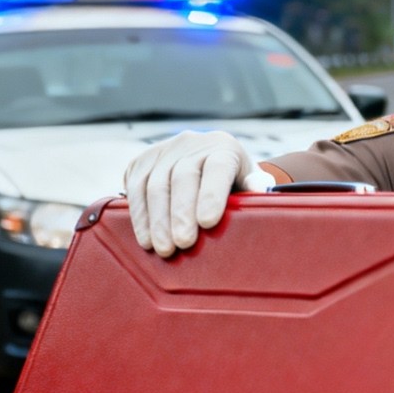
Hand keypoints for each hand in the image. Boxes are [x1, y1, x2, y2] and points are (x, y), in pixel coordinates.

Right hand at [123, 130, 274, 256]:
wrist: (206, 160)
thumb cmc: (234, 181)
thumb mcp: (250, 181)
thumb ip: (256, 187)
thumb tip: (258, 190)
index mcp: (223, 147)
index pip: (217, 168)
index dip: (212, 195)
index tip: (208, 223)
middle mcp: (191, 144)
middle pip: (182, 178)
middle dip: (181, 214)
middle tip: (183, 244)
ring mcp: (163, 150)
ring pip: (155, 184)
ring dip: (157, 220)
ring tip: (164, 248)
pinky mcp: (141, 161)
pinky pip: (135, 188)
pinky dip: (140, 216)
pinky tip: (146, 239)